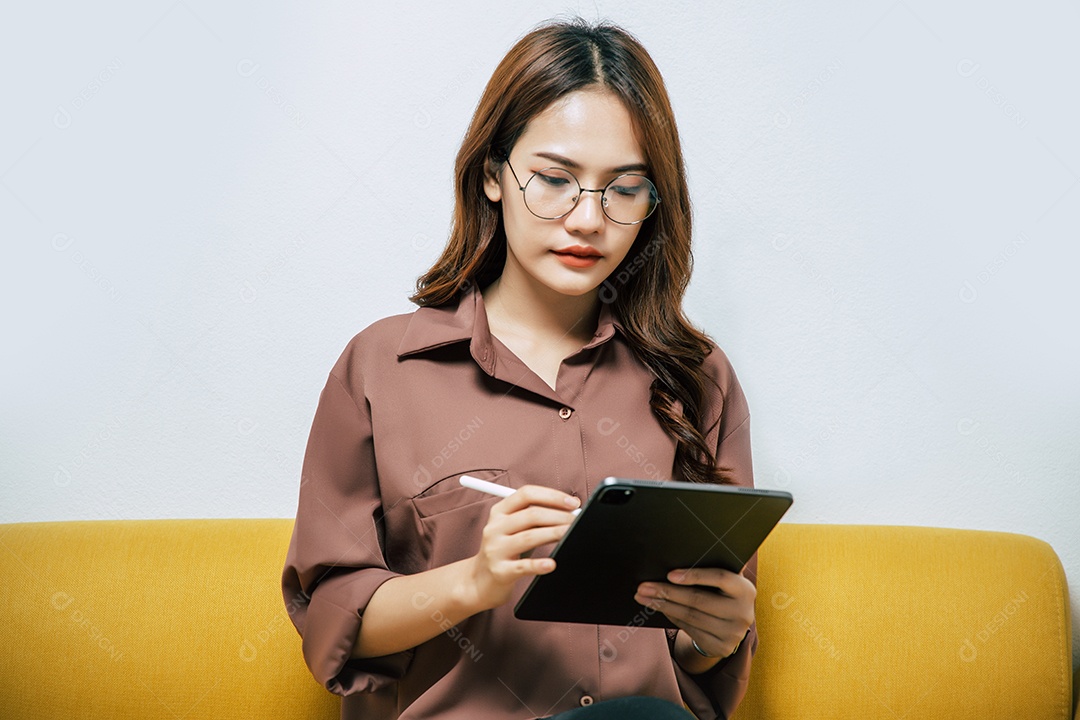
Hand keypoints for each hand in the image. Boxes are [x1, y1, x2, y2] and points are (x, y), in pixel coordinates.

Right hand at [463, 485, 579, 611]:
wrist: (478, 582)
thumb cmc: (504, 551)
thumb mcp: (512, 529)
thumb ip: (535, 518)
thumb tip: (569, 511)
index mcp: (499, 512)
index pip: (526, 494)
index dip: (552, 496)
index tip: (573, 503)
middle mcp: (495, 528)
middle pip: (531, 515)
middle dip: (558, 516)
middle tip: (577, 521)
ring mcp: (495, 550)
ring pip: (529, 537)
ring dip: (554, 534)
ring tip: (571, 534)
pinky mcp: (500, 572)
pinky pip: (522, 567)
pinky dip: (539, 564)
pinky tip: (552, 564)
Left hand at [634, 567, 754, 660]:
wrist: (734, 625)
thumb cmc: (723, 592)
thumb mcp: (725, 581)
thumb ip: (711, 567)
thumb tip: (676, 555)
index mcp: (745, 589)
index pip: (719, 577)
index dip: (694, 575)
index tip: (669, 574)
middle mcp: (743, 613)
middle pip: (698, 600)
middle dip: (667, 592)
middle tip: (644, 587)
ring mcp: (732, 633)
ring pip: (690, 617)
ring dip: (663, 606)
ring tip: (643, 597)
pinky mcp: (721, 647)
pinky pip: (689, 629)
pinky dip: (671, 617)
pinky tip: (659, 609)